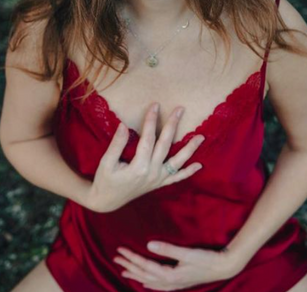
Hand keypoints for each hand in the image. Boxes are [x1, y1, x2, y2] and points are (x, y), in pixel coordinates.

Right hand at [86, 102, 204, 212]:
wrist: (106, 201)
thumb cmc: (105, 180)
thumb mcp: (106, 162)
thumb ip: (116, 144)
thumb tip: (123, 125)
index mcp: (138, 167)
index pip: (148, 139)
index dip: (151, 121)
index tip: (155, 105)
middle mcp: (152, 173)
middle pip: (165, 145)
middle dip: (173, 125)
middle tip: (180, 109)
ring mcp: (157, 179)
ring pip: (177, 162)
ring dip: (190, 149)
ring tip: (202, 137)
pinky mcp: (159, 184)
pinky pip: (176, 178)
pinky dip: (188, 172)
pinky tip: (199, 165)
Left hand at [113, 241, 238, 289]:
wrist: (223, 267)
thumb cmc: (206, 259)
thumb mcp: (187, 253)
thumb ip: (168, 249)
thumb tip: (149, 245)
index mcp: (169, 275)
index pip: (145, 266)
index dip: (131, 258)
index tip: (120, 250)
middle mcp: (169, 282)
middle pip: (144, 274)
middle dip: (129, 265)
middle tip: (116, 257)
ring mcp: (174, 284)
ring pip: (149, 281)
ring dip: (136, 274)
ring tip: (124, 271)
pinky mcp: (179, 282)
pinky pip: (158, 285)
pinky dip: (149, 282)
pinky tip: (145, 282)